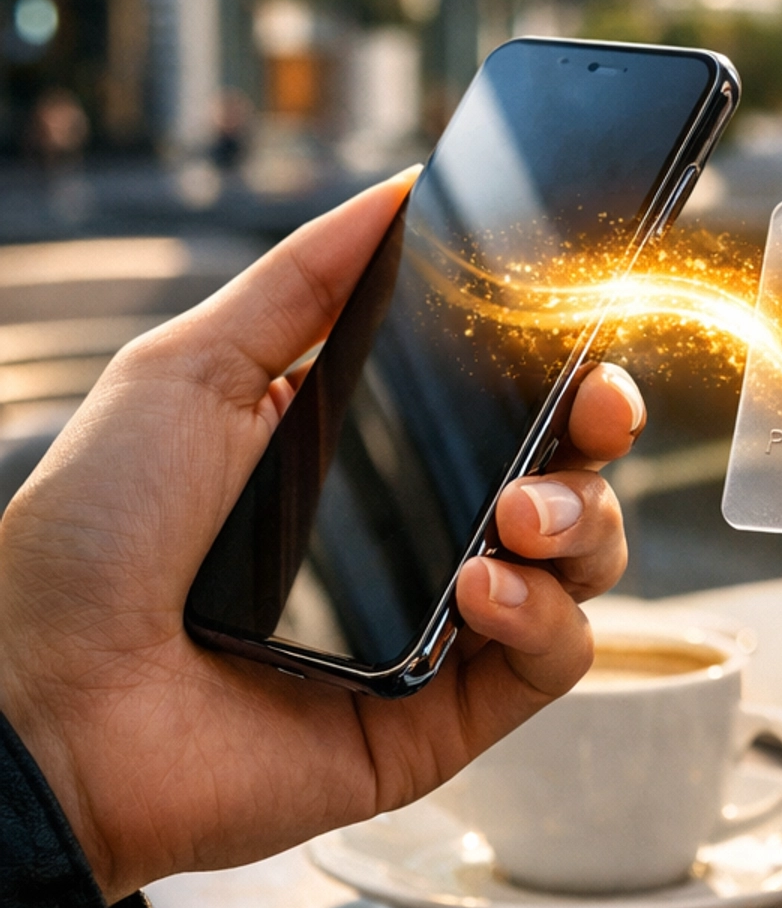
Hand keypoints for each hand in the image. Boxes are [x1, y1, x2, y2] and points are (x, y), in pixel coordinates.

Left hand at [0, 177, 644, 901]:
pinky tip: (480, 590)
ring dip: (579, 520)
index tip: (580, 332)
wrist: (43, 703)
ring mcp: (435, 630)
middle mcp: (413, 536)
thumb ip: (301, 279)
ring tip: (517, 514)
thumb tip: (400, 189)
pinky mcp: (440, 718)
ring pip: (581, 563)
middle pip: (567, 471)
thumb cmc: (88, 539)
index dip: (559, 362)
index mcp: (364, 453)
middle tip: (589, 413)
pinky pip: (551, 662)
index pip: (498, 399)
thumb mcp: (189, 369)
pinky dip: (542, 617)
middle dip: (599, 428)